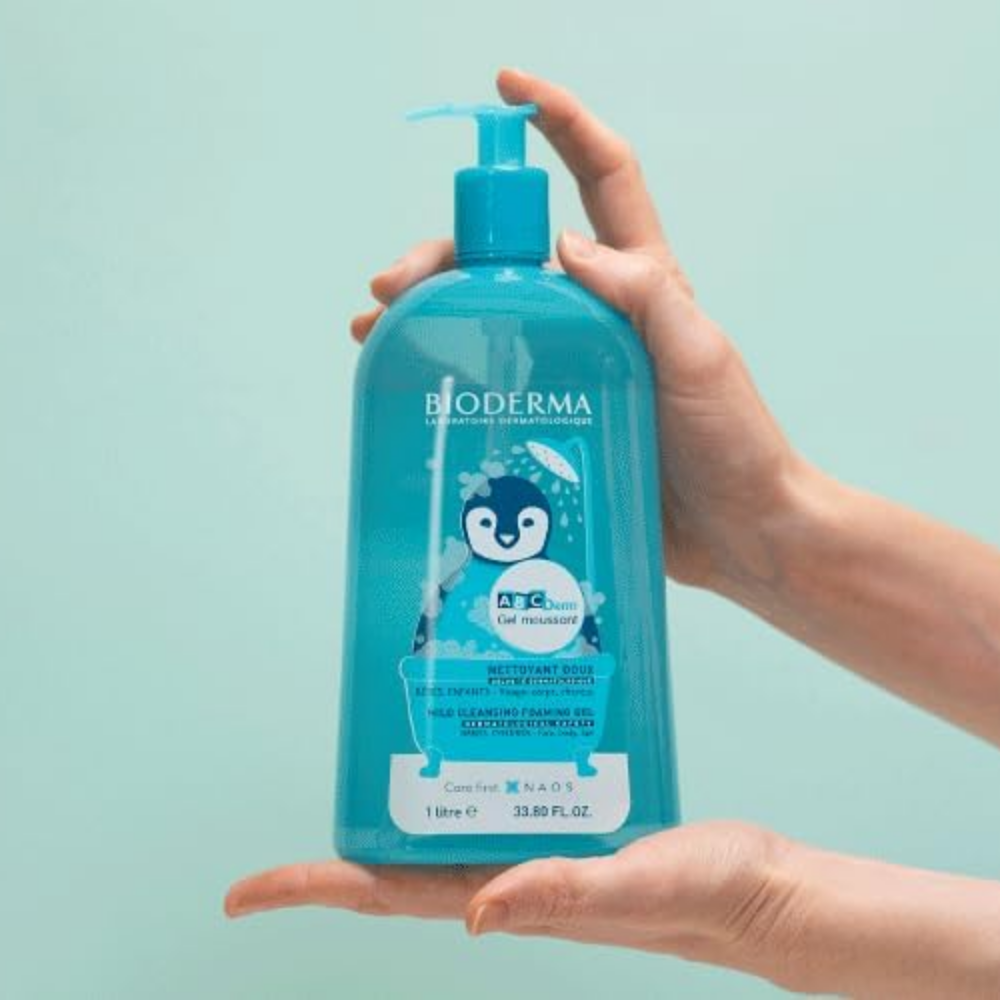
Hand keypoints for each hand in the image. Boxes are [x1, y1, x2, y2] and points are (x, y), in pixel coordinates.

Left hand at [225, 820, 999, 998]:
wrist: (762, 889)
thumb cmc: (707, 896)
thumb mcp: (638, 886)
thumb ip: (563, 896)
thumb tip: (481, 915)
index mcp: (508, 894)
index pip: (387, 894)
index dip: (312, 890)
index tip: (244, 895)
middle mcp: (507, 876)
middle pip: (396, 868)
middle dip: (331, 862)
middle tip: (279, 854)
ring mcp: (534, 852)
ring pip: (444, 831)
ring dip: (395, 811)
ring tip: (364, 765)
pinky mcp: (567, 825)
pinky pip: (499, 801)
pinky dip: (466, 780)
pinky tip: (471, 746)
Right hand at [352, 68, 799, 592]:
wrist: (736, 535)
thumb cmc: (731, 444)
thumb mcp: (700, 359)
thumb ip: (646, 297)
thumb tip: (565, 245)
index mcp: (639, 282)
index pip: (601, 178)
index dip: (560, 124)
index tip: (508, 88)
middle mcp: (595, 312)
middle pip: (510, 252)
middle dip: (445, 250)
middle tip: (390, 286)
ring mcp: (568, 363)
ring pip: (486, 311)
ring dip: (428, 307)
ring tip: (377, 328)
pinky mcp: (552, 413)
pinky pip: (490, 374)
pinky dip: (445, 366)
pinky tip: (410, 380)